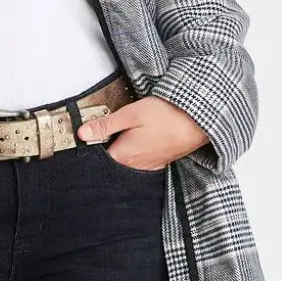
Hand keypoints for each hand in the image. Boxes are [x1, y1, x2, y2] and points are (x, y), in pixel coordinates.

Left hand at [76, 95, 208, 170]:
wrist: (198, 121)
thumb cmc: (167, 115)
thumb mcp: (131, 114)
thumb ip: (105, 125)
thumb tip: (82, 133)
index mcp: (123, 155)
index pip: (97, 158)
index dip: (91, 147)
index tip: (89, 135)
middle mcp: (134, 166)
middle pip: (111, 162)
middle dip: (106, 149)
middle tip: (106, 132)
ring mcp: (147, 166)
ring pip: (126, 163)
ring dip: (122, 151)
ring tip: (125, 134)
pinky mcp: (158, 163)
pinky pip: (140, 163)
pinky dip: (135, 155)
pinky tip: (139, 141)